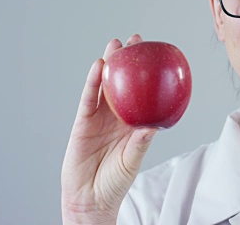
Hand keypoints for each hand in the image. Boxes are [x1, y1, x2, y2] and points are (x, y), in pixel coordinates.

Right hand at [61, 34, 157, 224]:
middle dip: (128, 61)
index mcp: (132, 123)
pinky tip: (99, 67)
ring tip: (115, 46)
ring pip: (104, 85)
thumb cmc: (115, 181)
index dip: (147, 75)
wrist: (90, 198)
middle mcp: (116, 116)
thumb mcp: (133, 158)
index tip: (156, 56)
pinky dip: (92, 82)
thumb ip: (141, 141)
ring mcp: (98, 117)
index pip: (141, 93)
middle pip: (122, 83)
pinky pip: (88, 98)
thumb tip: (153, 125)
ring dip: (109, 65)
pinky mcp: (82, 122)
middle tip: (136, 41)